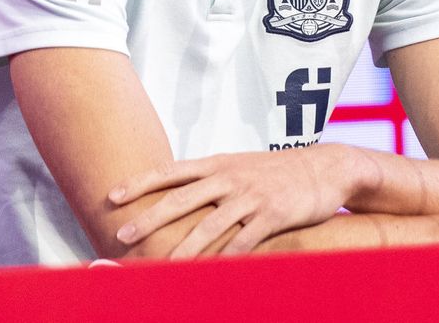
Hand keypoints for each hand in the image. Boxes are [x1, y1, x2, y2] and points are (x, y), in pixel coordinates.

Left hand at [109, 145, 367, 258]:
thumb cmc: (277, 171)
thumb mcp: (240, 166)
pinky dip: (227, 258)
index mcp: (219, 164)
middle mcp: (230, 177)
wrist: (325, 167)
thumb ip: (210, 178)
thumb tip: (175, 192)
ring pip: (209, 225)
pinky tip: (212, 274)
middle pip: (182, 198)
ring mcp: (251, 196)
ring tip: (163, 265)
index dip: (140, 183)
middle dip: (149, 217)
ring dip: (184, 248)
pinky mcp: (272, 214)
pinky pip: (245, 241)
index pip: (171, 171)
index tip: (113, 195)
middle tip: (122, 233)